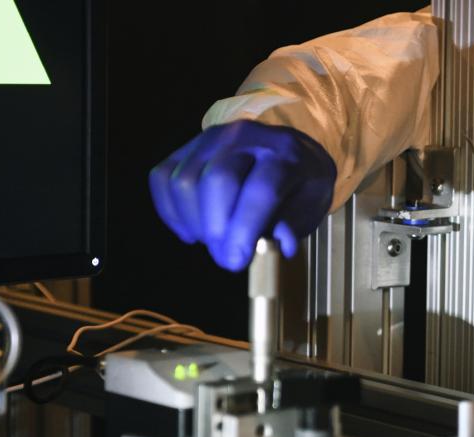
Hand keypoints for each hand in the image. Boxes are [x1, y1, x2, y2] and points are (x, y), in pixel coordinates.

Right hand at [149, 119, 335, 270]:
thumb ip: (291, 225)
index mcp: (286, 152)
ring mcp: (212, 137)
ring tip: (214, 241)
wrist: (290, 150)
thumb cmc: (300, 185)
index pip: (260, 189)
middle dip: (216, 229)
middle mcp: (246, 136)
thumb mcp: (311, 206)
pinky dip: (171, 211)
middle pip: (217, 180)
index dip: (244, 229)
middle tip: (225, 257)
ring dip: (194, 222)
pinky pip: (162, 177)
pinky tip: (192, 230)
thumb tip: (275, 246)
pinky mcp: (187, 146)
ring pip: (185, 180)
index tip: (236, 262)